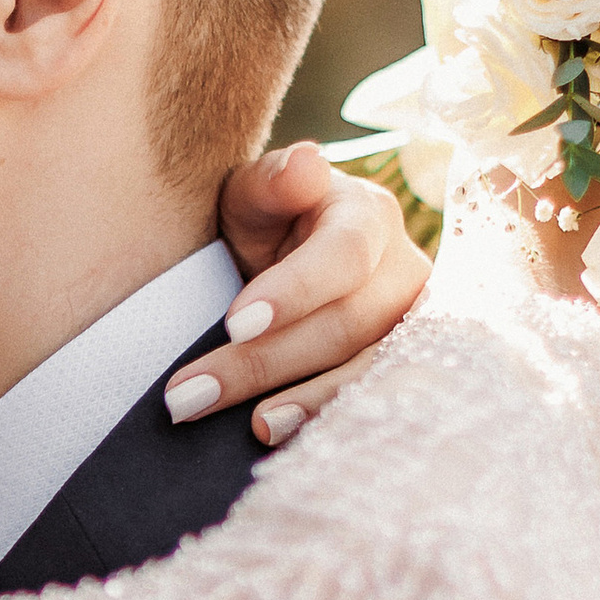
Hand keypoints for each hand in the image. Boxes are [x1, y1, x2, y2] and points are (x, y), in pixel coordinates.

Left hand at [188, 144, 430, 444]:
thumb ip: (274, 181)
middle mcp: (404, 270)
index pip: (344, 255)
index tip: (236, 323)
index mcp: (368, 216)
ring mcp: (412, 326)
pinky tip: (283, 438)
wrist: (290, 261)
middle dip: (266, 362)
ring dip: (306, 403)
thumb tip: (307, 161)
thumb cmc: (269, 223)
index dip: (296, 291)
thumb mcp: (256, 195)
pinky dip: (328, 420)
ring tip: (251, 428)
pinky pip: (373, 401)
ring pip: (367, 370)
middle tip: (187, 396)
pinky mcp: (403, 369)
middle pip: (347, 323)